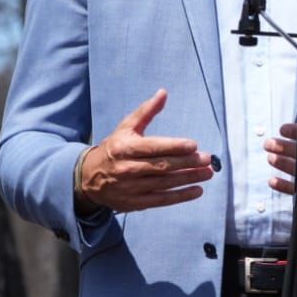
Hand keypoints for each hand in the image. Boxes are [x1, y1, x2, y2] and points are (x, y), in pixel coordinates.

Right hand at [78, 90, 211, 212]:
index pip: (153, 147)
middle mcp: (127, 168)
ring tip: (207, 173)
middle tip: (207, 159)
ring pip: (164, 184)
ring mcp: (131, 188)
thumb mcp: (125, 127)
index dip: (174, 147)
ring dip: (188, 179)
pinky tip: (197, 190)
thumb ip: (146, 111)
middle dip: (187, 163)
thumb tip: (163, 93)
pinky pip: (162, 200)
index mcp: (125, 147)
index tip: (194, 145)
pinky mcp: (135, 203)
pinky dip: (181, 196)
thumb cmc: (114, 148)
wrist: (89, 177)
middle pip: (162, 166)